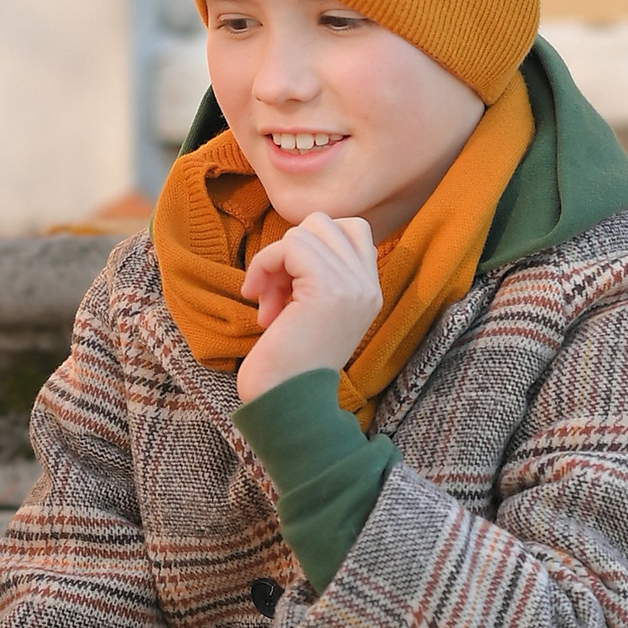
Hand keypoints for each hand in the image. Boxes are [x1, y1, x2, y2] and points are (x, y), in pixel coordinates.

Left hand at [235, 212, 381, 404]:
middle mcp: (368, 285)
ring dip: (273, 264)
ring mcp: (353, 285)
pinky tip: (258, 301)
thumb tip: (294, 239)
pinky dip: (265, 266)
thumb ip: (316, 277)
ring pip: (305, 231)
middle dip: (289, 251)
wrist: (285, 404)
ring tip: (267, 306)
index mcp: (370, 292)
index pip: (352, 230)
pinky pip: (289, 245)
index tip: (289, 285)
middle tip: (274, 294)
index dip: (310, 246)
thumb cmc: (286, 366)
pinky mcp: (328, 288)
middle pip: (326, 223)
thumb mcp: (311, 313)